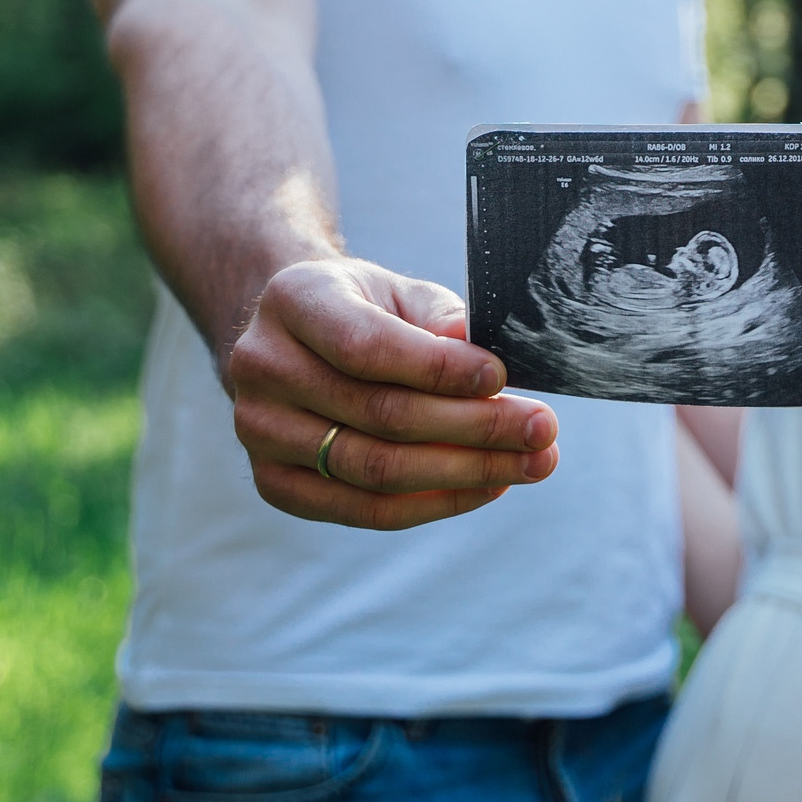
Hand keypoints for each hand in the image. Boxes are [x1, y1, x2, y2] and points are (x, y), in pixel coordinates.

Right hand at [226, 258, 559, 529]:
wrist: (300, 335)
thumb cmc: (365, 307)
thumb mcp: (400, 291)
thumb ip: (440, 318)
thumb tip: (478, 354)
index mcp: (294, 299)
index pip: (367, 346)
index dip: (440, 370)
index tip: (503, 378)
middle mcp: (262, 366)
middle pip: (378, 414)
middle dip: (473, 428)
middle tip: (542, 431)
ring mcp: (260, 431)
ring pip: (373, 470)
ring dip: (464, 473)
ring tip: (529, 464)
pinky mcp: (274, 482)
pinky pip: (363, 510)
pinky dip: (432, 503)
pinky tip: (485, 487)